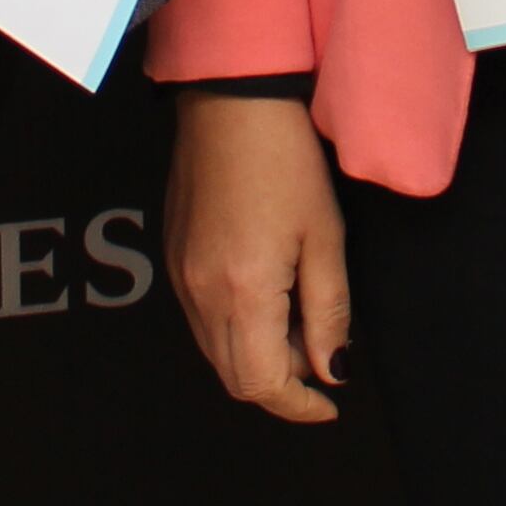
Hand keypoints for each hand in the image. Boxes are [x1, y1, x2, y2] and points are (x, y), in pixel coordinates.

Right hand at [167, 90, 351, 423]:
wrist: (232, 100)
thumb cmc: (287, 160)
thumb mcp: (326, 237)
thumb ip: (330, 311)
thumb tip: (332, 367)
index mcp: (241, 293)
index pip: (263, 384)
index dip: (300, 405)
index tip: (330, 404)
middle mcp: (199, 293)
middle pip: (235, 376)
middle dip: (281, 382)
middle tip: (323, 356)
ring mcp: (179, 275)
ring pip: (216, 351)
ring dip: (258, 355)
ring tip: (301, 319)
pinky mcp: (173, 255)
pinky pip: (201, 318)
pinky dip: (235, 328)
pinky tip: (269, 296)